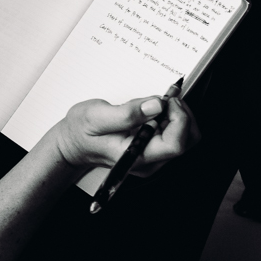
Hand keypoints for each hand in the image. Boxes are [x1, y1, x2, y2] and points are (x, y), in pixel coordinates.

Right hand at [51, 93, 199, 172]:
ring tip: (159, 103)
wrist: (73, 145)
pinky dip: (172, 118)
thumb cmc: (80, 133)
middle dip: (182, 114)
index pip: (176, 144)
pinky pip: (176, 134)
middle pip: (187, 140)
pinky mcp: (154, 149)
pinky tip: (156, 110)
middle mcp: (149, 161)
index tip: (168, 101)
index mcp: (136, 156)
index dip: (179, 119)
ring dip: (178, 115)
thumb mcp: (95, 117)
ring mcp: (153, 156)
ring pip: (185, 136)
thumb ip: (126, 113)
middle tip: (166, 98)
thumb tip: (156, 105)